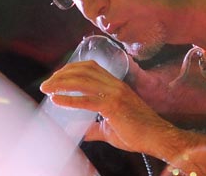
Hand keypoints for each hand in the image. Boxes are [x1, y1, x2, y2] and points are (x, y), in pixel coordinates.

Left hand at [40, 59, 175, 153]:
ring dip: (61, 83)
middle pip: (83, 70)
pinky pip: (87, 99)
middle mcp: (114, 85)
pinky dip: (69, 99)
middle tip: (47, 83)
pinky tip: (58, 100)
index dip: (71, 68)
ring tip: (48, 88)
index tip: (57, 76)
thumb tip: (82, 132)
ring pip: (83, 80)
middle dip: (62, 74)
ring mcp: (115, 93)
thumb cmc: (138, 134)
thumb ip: (95, 128)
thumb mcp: (112, 129)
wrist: (158, 137)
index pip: (90, 67)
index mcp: (115, 85)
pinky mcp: (114, 106)